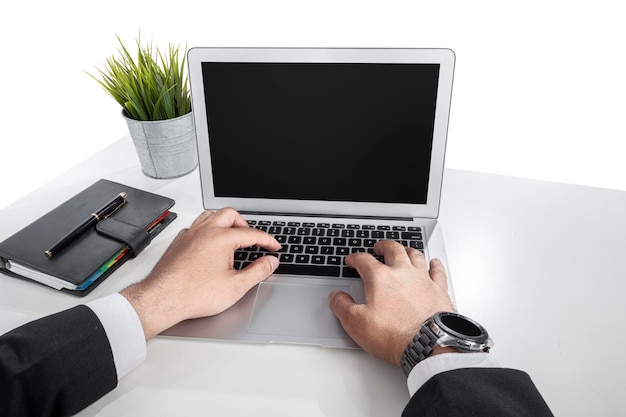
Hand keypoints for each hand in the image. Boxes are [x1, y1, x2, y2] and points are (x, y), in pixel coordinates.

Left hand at [120, 208, 280, 339]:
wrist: (163, 299)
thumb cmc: (193, 293)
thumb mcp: (236, 286)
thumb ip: (258, 271)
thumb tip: (270, 262)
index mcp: (221, 238)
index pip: (251, 233)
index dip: (267, 240)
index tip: (273, 247)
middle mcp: (205, 231)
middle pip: (230, 215)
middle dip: (245, 224)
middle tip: (253, 238)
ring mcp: (189, 235)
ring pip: (210, 215)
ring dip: (224, 222)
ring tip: (233, 235)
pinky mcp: (178, 242)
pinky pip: (195, 226)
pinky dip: (207, 229)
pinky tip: (209, 242)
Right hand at [328, 240, 454, 366]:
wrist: (428, 344)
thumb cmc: (394, 334)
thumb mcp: (356, 323)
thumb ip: (342, 306)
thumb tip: (336, 297)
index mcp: (380, 278)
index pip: (364, 260)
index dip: (355, 258)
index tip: (352, 260)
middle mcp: (402, 273)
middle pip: (392, 250)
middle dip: (383, 246)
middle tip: (379, 247)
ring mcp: (422, 279)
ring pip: (415, 255)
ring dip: (407, 250)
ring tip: (402, 250)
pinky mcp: (439, 290)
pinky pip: (437, 271)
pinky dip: (435, 265)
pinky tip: (434, 263)